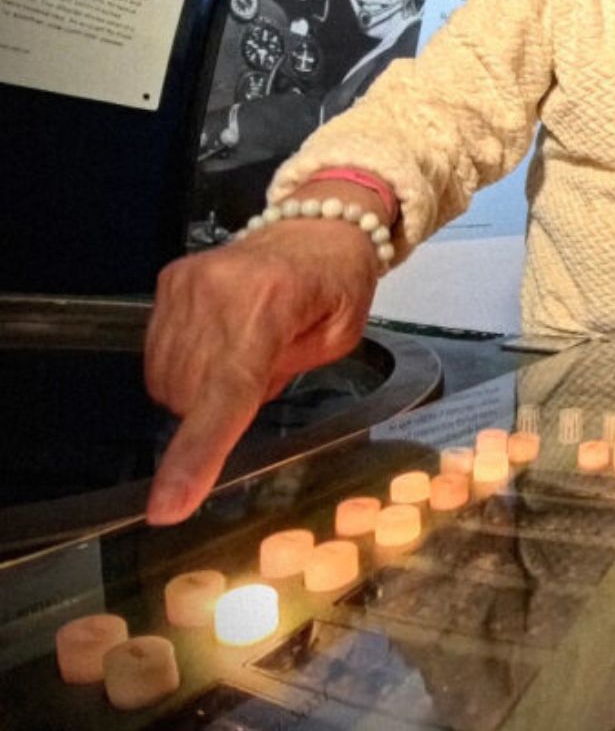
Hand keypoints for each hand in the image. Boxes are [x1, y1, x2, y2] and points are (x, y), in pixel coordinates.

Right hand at [144, 209, 379, 523]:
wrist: (319, 227)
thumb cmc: (338, 286)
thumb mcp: (335, 340)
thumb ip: (283, 377)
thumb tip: (230, 412)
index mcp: (271, 303)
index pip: (226, 393)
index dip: (197, 453)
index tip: (168, 505)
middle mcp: (217, 291)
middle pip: (190, 398)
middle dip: (220, 409)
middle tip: (264, 373)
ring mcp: (186, 285)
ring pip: (166, 383)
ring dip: (201, 389)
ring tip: (246, 351)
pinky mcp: (169, 282)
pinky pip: (157, 356)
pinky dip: (188, 366)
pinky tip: (221, 342)